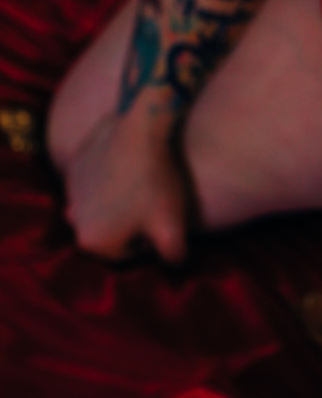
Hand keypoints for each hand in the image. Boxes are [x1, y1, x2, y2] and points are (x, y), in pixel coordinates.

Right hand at [62, 112, 189, 263]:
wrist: (142, 131)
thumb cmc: (157, 183)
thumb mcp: (174, 229)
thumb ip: (174, 258)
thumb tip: (175, 266)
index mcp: (91, 241)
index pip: (127, 254)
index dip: (151, 240)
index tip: (164, 220)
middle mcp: (73, 220)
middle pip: (112, 232)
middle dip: (134, 224)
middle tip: (157, 204)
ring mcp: (70, 191)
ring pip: (104, 208)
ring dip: (123, 204)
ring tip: (148, 186)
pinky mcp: (75, 166)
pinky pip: (98, 184)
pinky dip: (113, 182)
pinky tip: (135, 169)